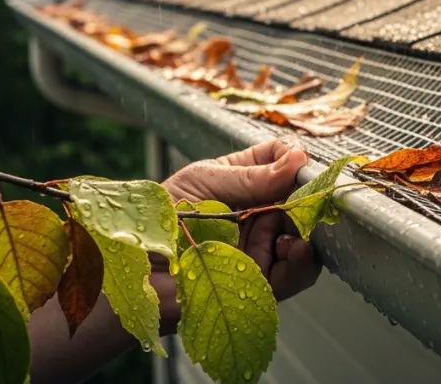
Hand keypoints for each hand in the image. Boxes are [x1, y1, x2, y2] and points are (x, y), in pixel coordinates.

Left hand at [153, 138, 320, 329]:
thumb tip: (297, 159)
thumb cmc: (152, 220)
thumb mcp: (202, 183)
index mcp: (241, 180)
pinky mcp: (260, 281)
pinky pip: (294, 273)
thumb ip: (251, 176)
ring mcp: (260, 246)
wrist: (128, 273)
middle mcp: (256, 212)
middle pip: (299, 199)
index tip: (298, 162)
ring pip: (303, 235)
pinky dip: (304, 261)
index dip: (293, 159)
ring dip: (309, 228)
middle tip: (313, 195)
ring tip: (303, 225)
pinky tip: (299, 248)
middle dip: (309, 196)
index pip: (280, 160)